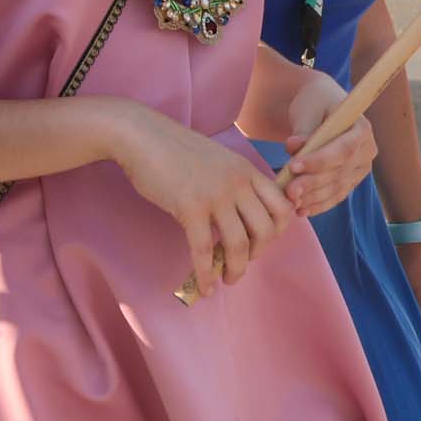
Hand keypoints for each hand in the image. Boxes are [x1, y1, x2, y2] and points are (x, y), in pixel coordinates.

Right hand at [113, 112, 296, 300]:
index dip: (277, 232)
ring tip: (227, 280)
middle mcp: (238, 183)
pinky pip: (204, 249)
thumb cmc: (172, 148)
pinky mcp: (190, 207)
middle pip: (265, 230)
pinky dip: (206, 272)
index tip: (261, 242)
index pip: (281, 207)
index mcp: (246, 170)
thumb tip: (237, 213)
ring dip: (236, 269)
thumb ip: (233, 181)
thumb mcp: (216, 159)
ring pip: (238, 244)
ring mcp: (215, 196)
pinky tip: (204, 285)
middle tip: (241, 261)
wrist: (139, 135)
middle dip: (258, 253)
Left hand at [278, 67, 375, 216]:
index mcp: (362, 128)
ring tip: (291, 202)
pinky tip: (302, 211)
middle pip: (340, 172)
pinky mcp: (351, 180)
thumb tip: (295, 145)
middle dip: (313, 184)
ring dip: (314, 198)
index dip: (320, 161)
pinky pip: (336, 195)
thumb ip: (303, 130)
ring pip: (338, 187)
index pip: (344, 150)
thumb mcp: (308, 109)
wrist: (318, 106)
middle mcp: (367, 150)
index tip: (294, 166)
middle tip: (288, 191)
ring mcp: (361, 168)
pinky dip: (319, 204)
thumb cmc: (313, 102)